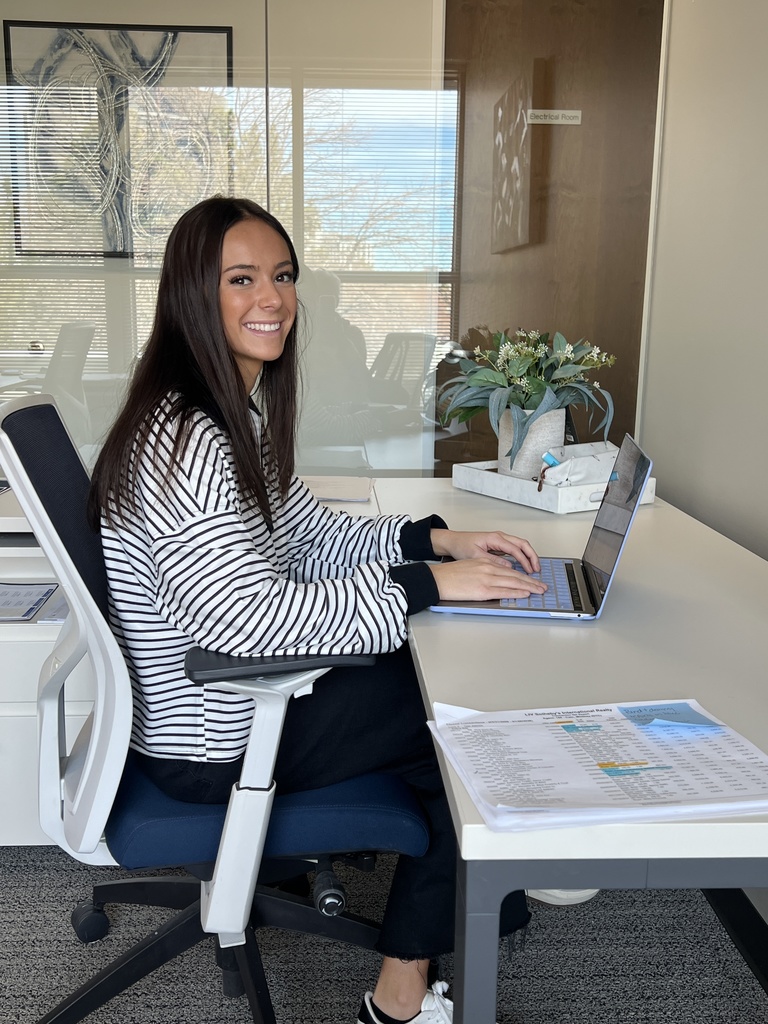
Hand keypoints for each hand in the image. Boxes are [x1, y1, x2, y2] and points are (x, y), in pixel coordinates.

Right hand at [429, 556, 546, 601]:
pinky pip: (504, 591)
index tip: (532, 579)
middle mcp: (488, 568)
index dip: (523, 575)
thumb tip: (496, 577)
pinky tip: (525, 593)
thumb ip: (485, 570)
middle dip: (531, 581)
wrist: (438, 579)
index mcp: (485, 562)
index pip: (509, 569)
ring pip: (513, 582)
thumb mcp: (470, 566)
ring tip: (539, 591)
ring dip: (529, 587)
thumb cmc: (450, 575)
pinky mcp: (483, 590)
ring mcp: (487, 579)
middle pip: (515, 575)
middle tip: (542, 586)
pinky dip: (517, 592)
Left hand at [430, 529, 540, 574]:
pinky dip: (522, 556)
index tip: (530, 571)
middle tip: (537, 569)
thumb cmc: (461, 546)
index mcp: (495, 538)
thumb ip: (493, 561)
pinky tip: (524, 566)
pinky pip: (514, 549)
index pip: (516, 549)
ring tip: (533, 569)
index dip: (525, 561)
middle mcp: (499, 537)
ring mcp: (500, 540)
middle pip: (523, 544)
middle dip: (532, 557)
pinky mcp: (498, 545)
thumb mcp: (475, 555)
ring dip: (528, 556)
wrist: (453, 541)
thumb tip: (508, 567)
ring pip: (520, 546)